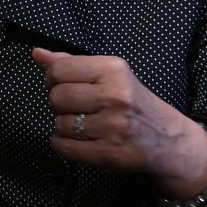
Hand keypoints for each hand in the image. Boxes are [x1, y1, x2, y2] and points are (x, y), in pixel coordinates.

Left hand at [33, 47, 206, 197]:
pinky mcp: (109, 153)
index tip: (59, 85)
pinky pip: (66, 147)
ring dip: (63, 126)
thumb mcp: (111, 76)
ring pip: (60, 124)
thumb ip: (73, 64)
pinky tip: (76, 141)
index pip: (60, 70)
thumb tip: (37, 53)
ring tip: (81, 125)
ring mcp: (113, 126)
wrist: (169, 140)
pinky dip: (63, 145)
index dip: (51, 79)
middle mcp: (115, 96)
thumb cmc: (135, 103)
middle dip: (58, 104)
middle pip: (57, 97)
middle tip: (72, 107)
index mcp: (114, 70)